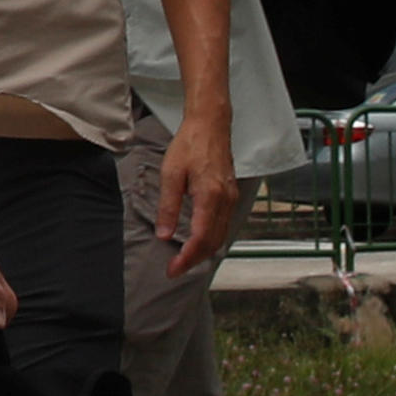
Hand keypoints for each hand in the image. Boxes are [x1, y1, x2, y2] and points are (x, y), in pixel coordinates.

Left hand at [156, 126, 243, 270]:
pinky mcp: (231, 196)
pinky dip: (211, 240)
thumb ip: (168, 206)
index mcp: (210, 195)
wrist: (211, 125)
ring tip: (182, 259)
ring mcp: (231, 198)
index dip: (187, 258)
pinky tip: (197, 242)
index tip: (172, 269)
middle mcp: (225, 200)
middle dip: (194, 260)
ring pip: (221, 236)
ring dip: (203, 252)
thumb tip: (164, 235)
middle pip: (213, 243)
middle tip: (173, 269)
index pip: (201, 238)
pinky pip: (224, 226)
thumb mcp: (170, 173)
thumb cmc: (189, 145)